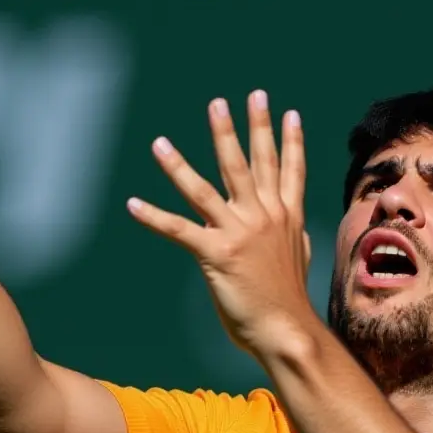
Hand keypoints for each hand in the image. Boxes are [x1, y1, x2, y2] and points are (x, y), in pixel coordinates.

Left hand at [128, 91, 314, 360]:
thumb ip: (293, 235)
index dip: (288, 139)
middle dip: (236, 129)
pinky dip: (153, 217)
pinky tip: (133, 204)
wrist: (286, 330)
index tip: (287, 111)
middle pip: (248, 164)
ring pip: (204, 189)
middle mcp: (264, 217)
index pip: (288, 169)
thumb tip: (293, 224)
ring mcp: (240, 233)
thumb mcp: (299, 257)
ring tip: (159, 142)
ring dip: (178, 164)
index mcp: (286, 217)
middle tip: (223, 102)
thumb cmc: (289, 300)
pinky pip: (178, 230)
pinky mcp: (217, 254)